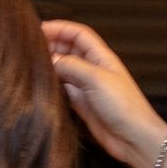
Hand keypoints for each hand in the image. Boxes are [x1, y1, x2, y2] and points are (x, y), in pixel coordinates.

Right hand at [43, 21, 165, 167]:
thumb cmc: (124, 107)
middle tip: (32, 48)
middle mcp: (94, 70)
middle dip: (52, 45)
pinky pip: (64, 89)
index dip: (60, 28)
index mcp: (102, 57)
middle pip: (69, 49)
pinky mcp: (83, 104)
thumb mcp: (96, 78)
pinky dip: (53, 84)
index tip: (40, 29)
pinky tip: (42, 83)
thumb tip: (51, 59)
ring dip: (51, 65)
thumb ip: (71, 65)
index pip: (79, 34)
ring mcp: (88, 87)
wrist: (134, 139)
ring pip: (65, 69)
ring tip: (32, 64)